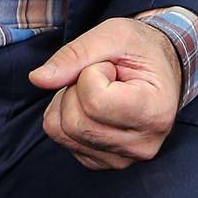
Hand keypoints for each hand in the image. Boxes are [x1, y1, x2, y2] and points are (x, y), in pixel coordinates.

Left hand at [27, 17, 181, 170]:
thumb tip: (37, 79)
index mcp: (155, 113)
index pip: (94, 101)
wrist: (159, 70)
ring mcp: (122, 159)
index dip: (91, 73)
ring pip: (62, 131)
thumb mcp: (113, 35)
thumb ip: (74, 54)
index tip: (112, 67)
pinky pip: (60, 138)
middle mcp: (142, 145)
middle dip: (76, 87)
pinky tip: (91, 105)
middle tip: (102, 76)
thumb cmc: (140, 49)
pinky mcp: (101, 162)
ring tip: (98, 88)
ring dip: (68, 100)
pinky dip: (65, 114)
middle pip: (74, 121)